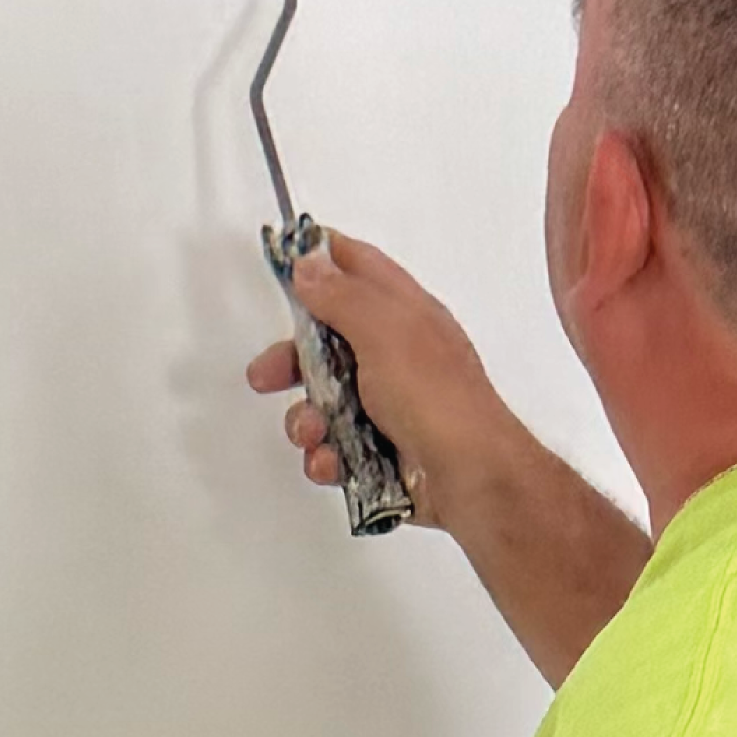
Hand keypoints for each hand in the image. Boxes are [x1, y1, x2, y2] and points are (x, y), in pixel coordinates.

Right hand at [242, 229, 513, 528]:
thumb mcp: (386, 331)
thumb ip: (342, 295)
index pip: (357, 266)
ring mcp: (388, 403)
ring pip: (324, 401)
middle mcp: (395, 352)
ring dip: (306, 419)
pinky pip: (335, 447)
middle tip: (266, 375)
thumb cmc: (437, 399)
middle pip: (326, 341)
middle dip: (291, 360)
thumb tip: (309, 264)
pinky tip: (333, 462)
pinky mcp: (381, 449)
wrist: (470, 477)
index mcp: (403, 311)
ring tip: (313, 432)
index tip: (282, 260)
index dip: (320, 258)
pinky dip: (327, 456)